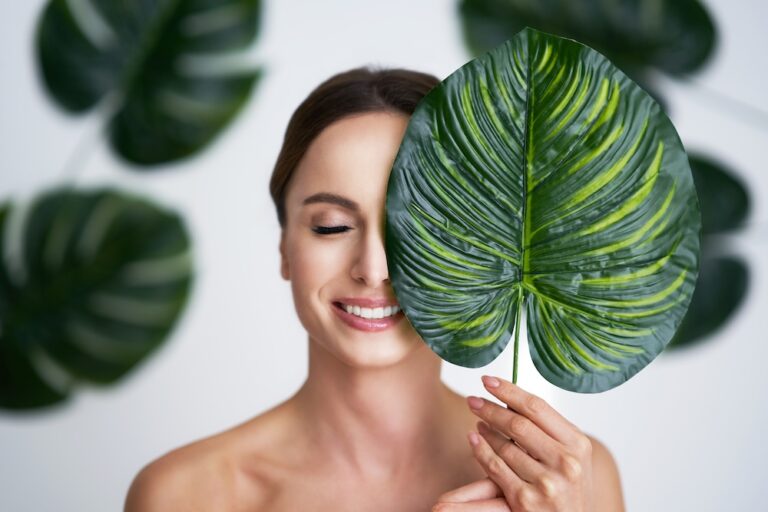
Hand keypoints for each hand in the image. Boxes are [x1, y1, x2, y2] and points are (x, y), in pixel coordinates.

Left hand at [438, 376, 593, 510]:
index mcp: (578, 444)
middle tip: (473, 399)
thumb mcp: (573, 457)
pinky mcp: (525, 501)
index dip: (509, 390)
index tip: (489, 381)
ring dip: (485, 429)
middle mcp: (565, 462)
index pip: (537, 407)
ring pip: (504, 446)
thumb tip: (512, 398)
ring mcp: (545, 483)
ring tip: (477, 420)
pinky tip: (474, 439)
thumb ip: (550, 431)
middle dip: (490, 408)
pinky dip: (480, 450)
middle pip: (518, 424)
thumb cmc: (571, 489)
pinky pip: (495, 468)